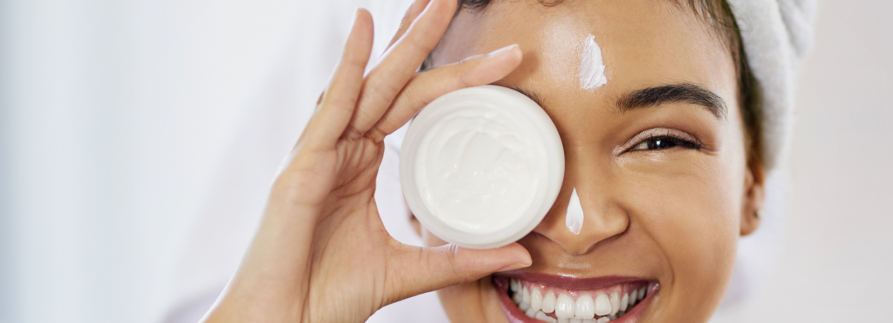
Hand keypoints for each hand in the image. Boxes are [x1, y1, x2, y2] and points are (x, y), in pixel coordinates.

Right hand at [203, 0, 529, 321]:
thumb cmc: (329, 295)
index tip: (499, 61)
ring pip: (368, 85)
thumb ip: (463, 256)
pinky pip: (331, 106)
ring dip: (399, 42)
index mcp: (359, 165)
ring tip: (429, 4)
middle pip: (391, 83)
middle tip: (454, 1)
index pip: (413, 106)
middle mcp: (340, 149)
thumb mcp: (410, 268)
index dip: (452, 80)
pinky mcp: (302, 165)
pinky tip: (364, 28)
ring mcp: (319, 152)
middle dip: (424, 41)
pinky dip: (347, 65)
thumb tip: (522, 252)